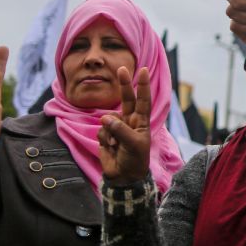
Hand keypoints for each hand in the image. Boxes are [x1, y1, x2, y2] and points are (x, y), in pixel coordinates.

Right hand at [98, 67, 152, 185]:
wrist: (123, 176)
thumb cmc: (135, 159)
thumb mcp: (133, 145)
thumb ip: (120, 130)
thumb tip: (106, 118)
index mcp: (141, 122)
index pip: (143, 100)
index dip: (143, 86)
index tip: (144, 70)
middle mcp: (130, 121)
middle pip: (126, 99)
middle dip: (124, 85)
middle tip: (122, 69)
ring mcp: (117, 127)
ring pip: (109, 120)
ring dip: (110, 132)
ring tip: (116, 145)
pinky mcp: (105, 135)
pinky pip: (101, 131)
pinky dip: (104, 139)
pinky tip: (109, 147)